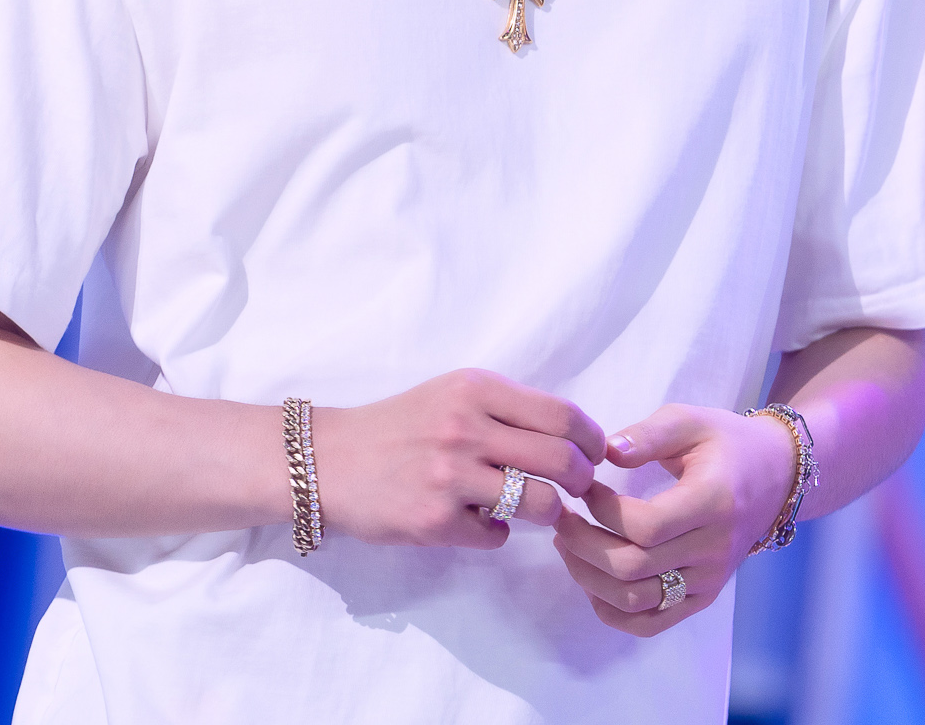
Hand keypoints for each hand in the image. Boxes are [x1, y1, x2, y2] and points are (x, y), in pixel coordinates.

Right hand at [313, 369, 606, 548]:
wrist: (329, 460)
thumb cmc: (400, 426)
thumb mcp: (451, 394)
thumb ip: (504, 408)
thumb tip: (572, 437)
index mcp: (476, 390)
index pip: (562, 415)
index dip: (592, 440)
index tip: (595, 454)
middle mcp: (465, 428)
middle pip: (562, 460)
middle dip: (582, 480)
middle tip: (577, 489)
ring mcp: (449, 476)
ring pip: (539, 503)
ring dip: (549, 512)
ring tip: (538, 510)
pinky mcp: (434, 520)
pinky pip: (496, 535)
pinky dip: (498, 533)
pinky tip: (481, 523)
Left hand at [553, 405, 795, 635]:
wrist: (775, 478)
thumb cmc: (726, 444)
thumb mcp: (691, 421)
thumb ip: (648, 434)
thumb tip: (605, 451)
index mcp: (713, 502)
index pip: (646, 525)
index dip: (602, 510)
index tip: (584, 486)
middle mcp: (714, 549)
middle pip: (632, 567)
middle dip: (582, 543)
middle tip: (561, 518)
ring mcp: (709, 581)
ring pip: (635, 600)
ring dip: (588, 577)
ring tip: (568, 545)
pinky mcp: (702, 598)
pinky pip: (650, 623)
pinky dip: (612, 610)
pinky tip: (591, 579)